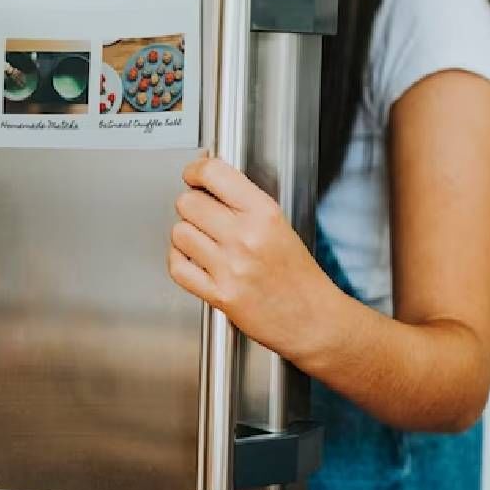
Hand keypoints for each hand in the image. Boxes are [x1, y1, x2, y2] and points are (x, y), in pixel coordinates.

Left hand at [169, 157, 341, 362]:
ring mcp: (231, 267)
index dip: (196, 170)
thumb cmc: (298, 275)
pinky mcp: (220, 295)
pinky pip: (178, 267)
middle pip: (189, 202)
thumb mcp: (280, 224)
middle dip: (191, 205)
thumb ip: (244, 203)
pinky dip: (180, 261)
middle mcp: (246, 237)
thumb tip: (208, 181)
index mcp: (264, 214)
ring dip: (186, 234)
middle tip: (201, 212)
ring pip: (180, 233)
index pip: (214, 174)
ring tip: (202, 240)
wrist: (311, 318)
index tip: (194, 174)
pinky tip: (193, 260)